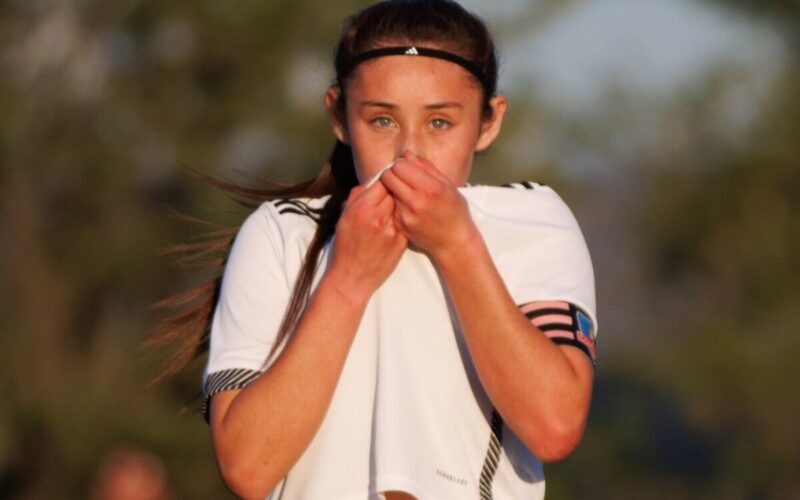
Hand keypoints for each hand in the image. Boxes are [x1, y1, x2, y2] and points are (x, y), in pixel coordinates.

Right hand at [325, 181, 407, 302]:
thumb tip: (372, 181)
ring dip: (398, 206)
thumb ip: (357, 196)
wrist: (352, 278)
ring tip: (391, 211)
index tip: (387, 180)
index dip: (386, 180)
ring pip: (402, 207)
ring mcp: (392, 231)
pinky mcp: (401, 242)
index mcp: (361, 209)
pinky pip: (405, 222)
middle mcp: (378, 218)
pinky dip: (402, 221)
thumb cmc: (345, 247)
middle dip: (394, 191)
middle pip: (395, 192)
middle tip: (391, 195)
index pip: (382, 182)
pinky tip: (394, 226)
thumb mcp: (343, 218)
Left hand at [380, 151, 478, 259]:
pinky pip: (391, 205)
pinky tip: (410, 207)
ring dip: (395, 188)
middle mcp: (415, 202)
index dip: (402, 163)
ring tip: (409, 193)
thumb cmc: (455, 211)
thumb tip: (406, 154)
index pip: (400, 166)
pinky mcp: (399, 224)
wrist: (454, 242)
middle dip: (393, 173)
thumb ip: (426, 167)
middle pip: (388, 176)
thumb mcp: (447, 185)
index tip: (408, 167)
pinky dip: (397, 202)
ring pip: (387, 190)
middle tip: (403, 177)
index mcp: (430, 189)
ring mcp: (405, 215)